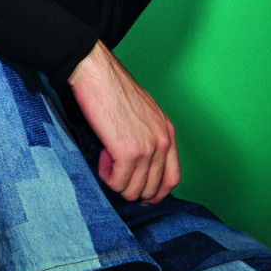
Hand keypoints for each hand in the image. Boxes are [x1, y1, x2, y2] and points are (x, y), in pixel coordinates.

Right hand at [68, 41, 179, 204]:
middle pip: (153, 188)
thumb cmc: (113, 90)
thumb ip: (147, 137)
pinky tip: (102, 157)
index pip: (172, 178)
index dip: (157, 193)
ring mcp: (147, 148)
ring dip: (116, 182)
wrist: (98, 74)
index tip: (143, 197)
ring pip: (134, 189)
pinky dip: (107, 176)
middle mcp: (162, 142)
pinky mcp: (128, 152)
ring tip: (107, 160)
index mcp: (168, 133)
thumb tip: (139, 164)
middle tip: (115, 173)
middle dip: (131, 189)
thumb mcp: (143, 114)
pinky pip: (118, 182)